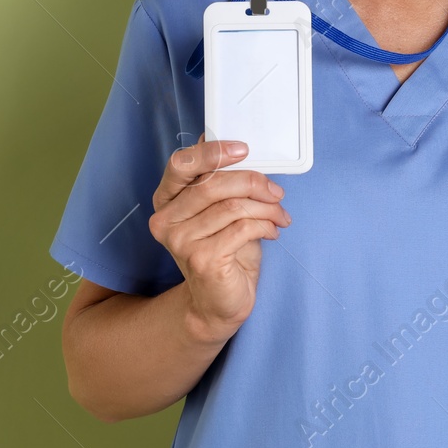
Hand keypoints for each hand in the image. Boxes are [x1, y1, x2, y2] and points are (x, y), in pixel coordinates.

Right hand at [147, 134, 291, 342]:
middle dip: (253, 182)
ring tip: (280, 215)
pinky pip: (242, 228)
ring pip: (233, 206)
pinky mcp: (202, 259)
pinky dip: (265, 226)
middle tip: (276, 192)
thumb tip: (234, 144)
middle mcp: (166, 220)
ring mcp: (180, 241)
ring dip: (266, 208)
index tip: (244, 149)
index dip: (212, 152)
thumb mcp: (221, 209)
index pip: (181, 164)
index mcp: (167, 200)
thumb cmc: (223, 250)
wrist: (219, 302)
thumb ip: (220, 180)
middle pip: (213, 184)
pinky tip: (273, 231)